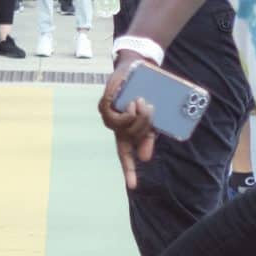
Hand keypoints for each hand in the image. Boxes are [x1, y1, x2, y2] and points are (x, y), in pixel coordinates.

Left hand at [98, 57, 156, 191]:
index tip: (133, 187)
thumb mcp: (150, 118)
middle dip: (145, 128)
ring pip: (123, 129)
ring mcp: (108, 116)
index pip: (126, 155)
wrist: (137, 68)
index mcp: (127, 133)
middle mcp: (116, 128)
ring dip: (137, 118)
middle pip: (131, 139)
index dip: (129, 171)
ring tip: (141, 102)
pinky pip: (116, 116)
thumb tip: (144, 158)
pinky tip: (132, 102)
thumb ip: (147, 137)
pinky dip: (128, 112)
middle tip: (151, 109)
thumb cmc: (144, 93)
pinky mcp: (104, 105)